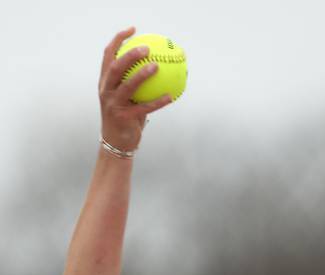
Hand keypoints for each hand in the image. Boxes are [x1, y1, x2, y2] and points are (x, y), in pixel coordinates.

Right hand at [98, 27, 172, 152]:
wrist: (116, 144)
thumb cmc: (125, 118)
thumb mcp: (127, 99)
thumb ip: (137, 84)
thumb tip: (159, 68)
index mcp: (105, 82)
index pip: (108, 55)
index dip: (118, 40)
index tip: (133, 30)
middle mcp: (106, 90)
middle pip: (116, 67)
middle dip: (129, 54)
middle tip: (146, 47)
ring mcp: (113, 104)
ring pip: (127, 86)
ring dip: (142, 74)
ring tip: (156, 66)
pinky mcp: (123, 118)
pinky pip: (144, 108)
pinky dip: (157, 102)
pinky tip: (170, 96)